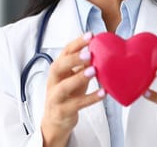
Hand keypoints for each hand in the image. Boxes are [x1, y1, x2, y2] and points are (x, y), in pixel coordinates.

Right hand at [41, 32, 105, 146]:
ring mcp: (56, 97)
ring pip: (64, 86)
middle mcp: (54, 81)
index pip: (65, 52)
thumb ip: (83, 65)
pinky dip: (90, 98)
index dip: (77, 43)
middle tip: (89, 54)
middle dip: (73, 59)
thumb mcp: (73, 77)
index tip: (90, 35)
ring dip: (78, 77)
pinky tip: (102, 93)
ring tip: (94, 71)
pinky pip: (76, 104)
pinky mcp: (62, 111)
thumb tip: (100, 49)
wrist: (55, 121)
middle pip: (58, 67)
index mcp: (58, 69)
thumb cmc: (67, 94)